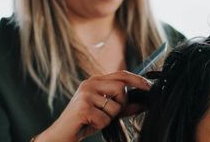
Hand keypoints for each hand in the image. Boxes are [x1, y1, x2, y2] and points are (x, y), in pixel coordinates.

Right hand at [34, 70, 151, 141]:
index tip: (149, 86)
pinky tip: (88, 124)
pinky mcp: (83, 107)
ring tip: (95, 120)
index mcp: (95, 81)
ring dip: (109, 118)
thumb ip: (123, 106)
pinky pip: (105, 118)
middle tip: (109, 114)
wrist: (60, 135)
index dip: (137, 79)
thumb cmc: (84, 122)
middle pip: (121, 88)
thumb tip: (143, 103)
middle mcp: (90, 83)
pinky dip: (101, 125)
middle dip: (121, 104)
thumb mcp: (105, 112)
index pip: (121, 74)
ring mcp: (85, 94)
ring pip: (115, 106)